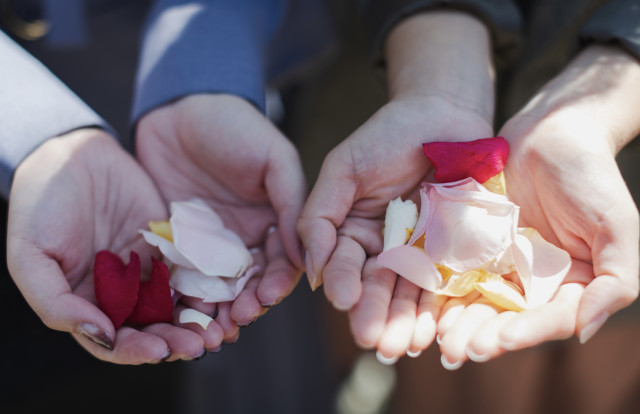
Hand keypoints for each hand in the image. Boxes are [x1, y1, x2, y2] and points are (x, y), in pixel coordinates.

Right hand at [7, 128, 223, 363]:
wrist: (71, 155)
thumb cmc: (40, 206)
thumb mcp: (31, 257)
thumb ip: (57, 303)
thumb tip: (101, 335)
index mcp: (85, 303)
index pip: (114, 341)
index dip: (136, 351)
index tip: (160, 351)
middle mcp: (118, 293)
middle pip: (152, 328)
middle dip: (175, 340)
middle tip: (200, 345)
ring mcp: (145, 269)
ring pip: (175, 304)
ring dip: (194, 320)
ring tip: (215, 329)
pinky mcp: (166, 244)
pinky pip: (188, 269)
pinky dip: (203, 285)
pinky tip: (220, 293)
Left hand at [136, 94, 305, 338]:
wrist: (179, 108)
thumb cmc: (235, 125)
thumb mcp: (274, 158)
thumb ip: (292, 203)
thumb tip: (307, 253)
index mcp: (274, 221)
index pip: (282, 263)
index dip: (276, 284)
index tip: (266, 297)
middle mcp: (244, 238)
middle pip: (250, 284)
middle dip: (245, 305)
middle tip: (235, 321)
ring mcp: (210, 243)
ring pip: (217, 287)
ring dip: (215, 310)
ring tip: (208, 328)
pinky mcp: (177, 241)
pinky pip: (181, 274)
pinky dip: (182, 296)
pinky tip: (178, 311)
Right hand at [298, 11, 495, 359]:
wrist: (443, 115)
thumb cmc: (386, 134)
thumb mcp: (342, 169)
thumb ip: (320, 215)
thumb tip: (311, 269)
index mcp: (351, 231)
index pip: (342, 264)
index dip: (342, 283)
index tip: (345, 300)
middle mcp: (382, 248)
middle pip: (375, 287)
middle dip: (374, 314)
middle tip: (374, 340)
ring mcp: (419, 252)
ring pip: (408, 292)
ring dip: (404, 320)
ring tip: (404, 345)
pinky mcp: (452, 252)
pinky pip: (445, 282)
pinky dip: (439, 306)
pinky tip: (435, 328)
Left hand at [437, 45, 639, 368]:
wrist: (550, 132)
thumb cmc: (591, 177)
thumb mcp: (617, 227)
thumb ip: (615, 280)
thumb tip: (587, 332)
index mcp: (570, 284)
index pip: (549, 318)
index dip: (527, 333)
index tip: (502, 340)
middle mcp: (532, 280)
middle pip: (507, 317)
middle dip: (482, 335)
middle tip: (458, 350)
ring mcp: (499, 264)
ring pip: (476, 300)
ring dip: (457, 322)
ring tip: (439, 338)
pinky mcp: (471, 245)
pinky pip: (454, 272)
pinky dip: (441, 292)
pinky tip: (426, 307)